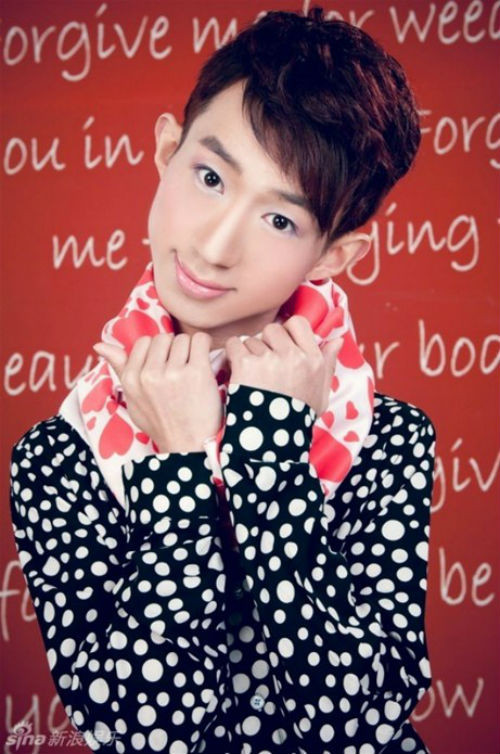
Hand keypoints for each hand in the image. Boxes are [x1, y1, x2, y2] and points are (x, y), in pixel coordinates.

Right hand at [92, 332, 222, 452]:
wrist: (187, 444)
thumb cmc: (160, 422)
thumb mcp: (133, 399)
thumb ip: (120, 369)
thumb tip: (98, 345)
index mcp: (131, 379)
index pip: (144, 342)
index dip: (157, 352)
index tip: (165, 366)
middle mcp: (149, 375)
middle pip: (163, 338)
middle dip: (172, 349)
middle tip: (180, 369)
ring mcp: (173, 373)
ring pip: (182, 339)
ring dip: (189, 350)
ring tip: (191, 370)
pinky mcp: (197, 372)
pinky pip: (200, 340)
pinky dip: (204, 346)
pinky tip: (204, 362)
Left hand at [225, 315, 342, 415]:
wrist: (273, 441)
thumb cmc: (298, 418)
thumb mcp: (321, 394)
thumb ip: (329, 365)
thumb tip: (336, 340)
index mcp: (313, 359)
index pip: (298, 324)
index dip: (287, 332)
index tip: (280, 345)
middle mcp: (293, 356)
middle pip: (272, 329)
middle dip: (265, 342)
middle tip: (263, 362)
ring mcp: (269, 359)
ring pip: (252, 339)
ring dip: (248, 353)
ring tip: (250, 375)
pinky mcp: (247, 365)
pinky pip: (234, 345)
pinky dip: (232, 355)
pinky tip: (235, 370)